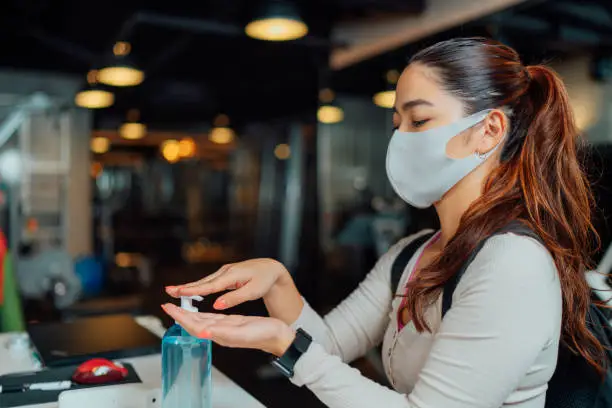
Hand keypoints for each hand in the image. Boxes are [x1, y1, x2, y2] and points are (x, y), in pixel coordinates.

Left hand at [161, 303, 295, 356]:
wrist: (277, 336)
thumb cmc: (263, 335)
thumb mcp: (242, 333)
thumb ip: (222, 333)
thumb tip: (202, 332)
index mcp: (220, 334)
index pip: (193, 326)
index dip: (180, 318)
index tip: (168, 309)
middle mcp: (219, 332)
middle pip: (194, 323)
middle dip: (180, 315)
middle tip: (167, 305)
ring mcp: (225, 328)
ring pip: (201, 320)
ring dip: (189, 314)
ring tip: (178, 307)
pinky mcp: (231, 323)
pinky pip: (212, 318)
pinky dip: (202, 313)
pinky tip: (199, 311)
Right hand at [165, 258, 290, 309]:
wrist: (271, 268)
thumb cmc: (264, 280)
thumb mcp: (253, 291)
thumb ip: (234, 298)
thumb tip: (217, 305)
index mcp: (231, 275)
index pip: (209, 286)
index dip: (193, 290)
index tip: (179, 293)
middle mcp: (225, 271)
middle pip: (202, 282)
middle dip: (185, 286)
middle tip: (168, 290)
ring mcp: (225, 272)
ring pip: (204, 281)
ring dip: (189, 286)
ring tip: (174, 291)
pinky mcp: (226, 274)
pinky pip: (209, 281)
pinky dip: (198, 286)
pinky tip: (190, 290)